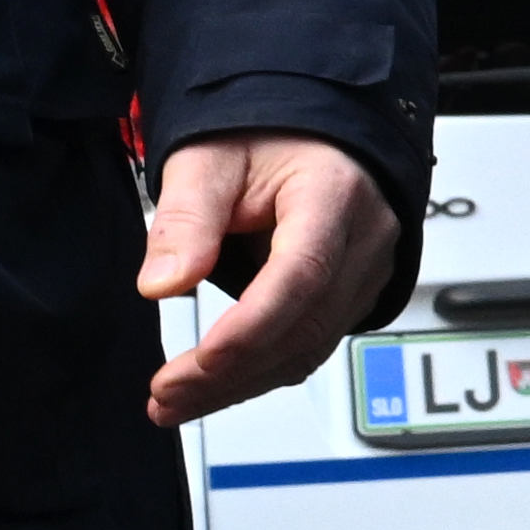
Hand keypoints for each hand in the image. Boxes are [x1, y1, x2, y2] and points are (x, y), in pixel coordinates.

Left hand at [141, 128, 410, 421]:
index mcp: (334, 192)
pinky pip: (311, 344)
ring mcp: (367, 271)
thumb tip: (162, 285)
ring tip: (177, 399)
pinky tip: (216, 382)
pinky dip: (261, 369)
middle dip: (233, 372)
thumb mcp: (209, 159)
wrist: (311, 130)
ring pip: (310, 348)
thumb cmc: (268, 134)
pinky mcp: (353, 294)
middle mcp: (365, 238)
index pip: (302, 274)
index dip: (252, 326)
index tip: (202, 359)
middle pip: (306, 326)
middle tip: (167, 395)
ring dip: (242, 383)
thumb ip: (186, 219)